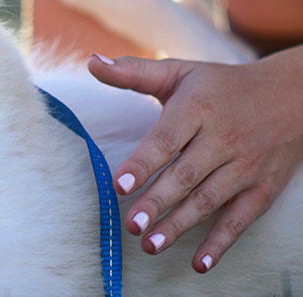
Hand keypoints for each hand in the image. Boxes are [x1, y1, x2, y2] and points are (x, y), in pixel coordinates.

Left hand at [88, 47, 302, 272]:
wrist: (295, 94)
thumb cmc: (221, 86)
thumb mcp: (181, 72)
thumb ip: (134, 73)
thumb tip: (92, 63)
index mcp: (199, 108)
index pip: (168, 138)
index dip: (145, 161)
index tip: (121, 184)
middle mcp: (225, 138)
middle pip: (187, 175)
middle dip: (159, 202)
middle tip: (131, 225)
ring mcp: (246, 165)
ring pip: (210, 199)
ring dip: (180, 225)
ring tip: (149, 245)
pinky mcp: (263, 188)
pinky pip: (241, 219)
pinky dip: (222, 243)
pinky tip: (200, 264)